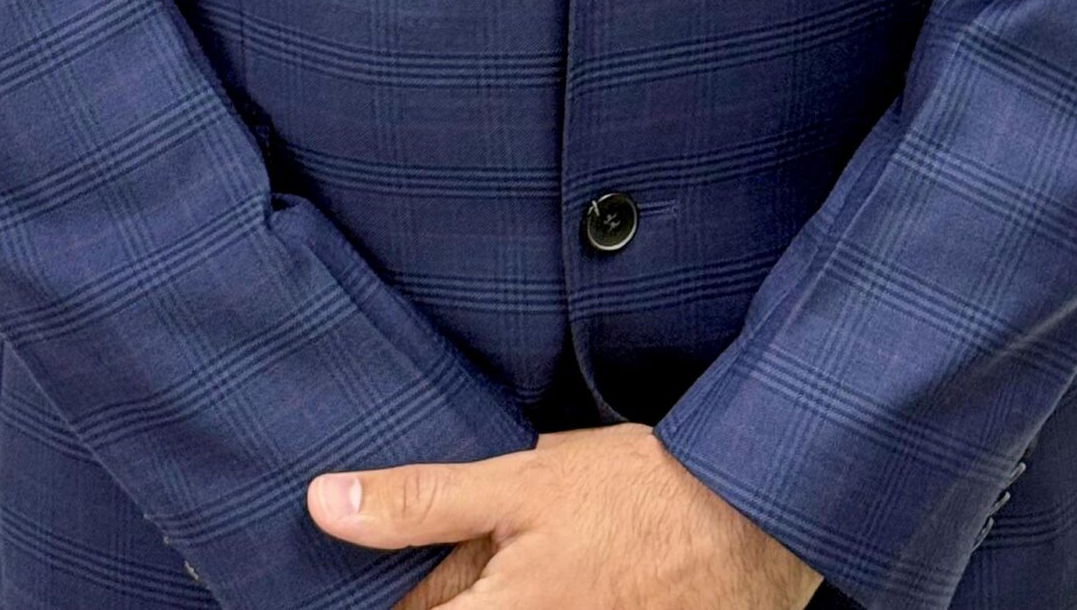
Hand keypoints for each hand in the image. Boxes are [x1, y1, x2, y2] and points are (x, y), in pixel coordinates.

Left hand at [308, 421, 824, 609]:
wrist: (752, 522)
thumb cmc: (641, 496)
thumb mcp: (522, 480)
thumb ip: (421, 502)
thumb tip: (323, 504)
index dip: (381, 596)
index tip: (350, 577)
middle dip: (439, 592)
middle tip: (472, 548)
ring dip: (479, 593)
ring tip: (527, 555)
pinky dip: (521, 596)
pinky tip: (547, 570)